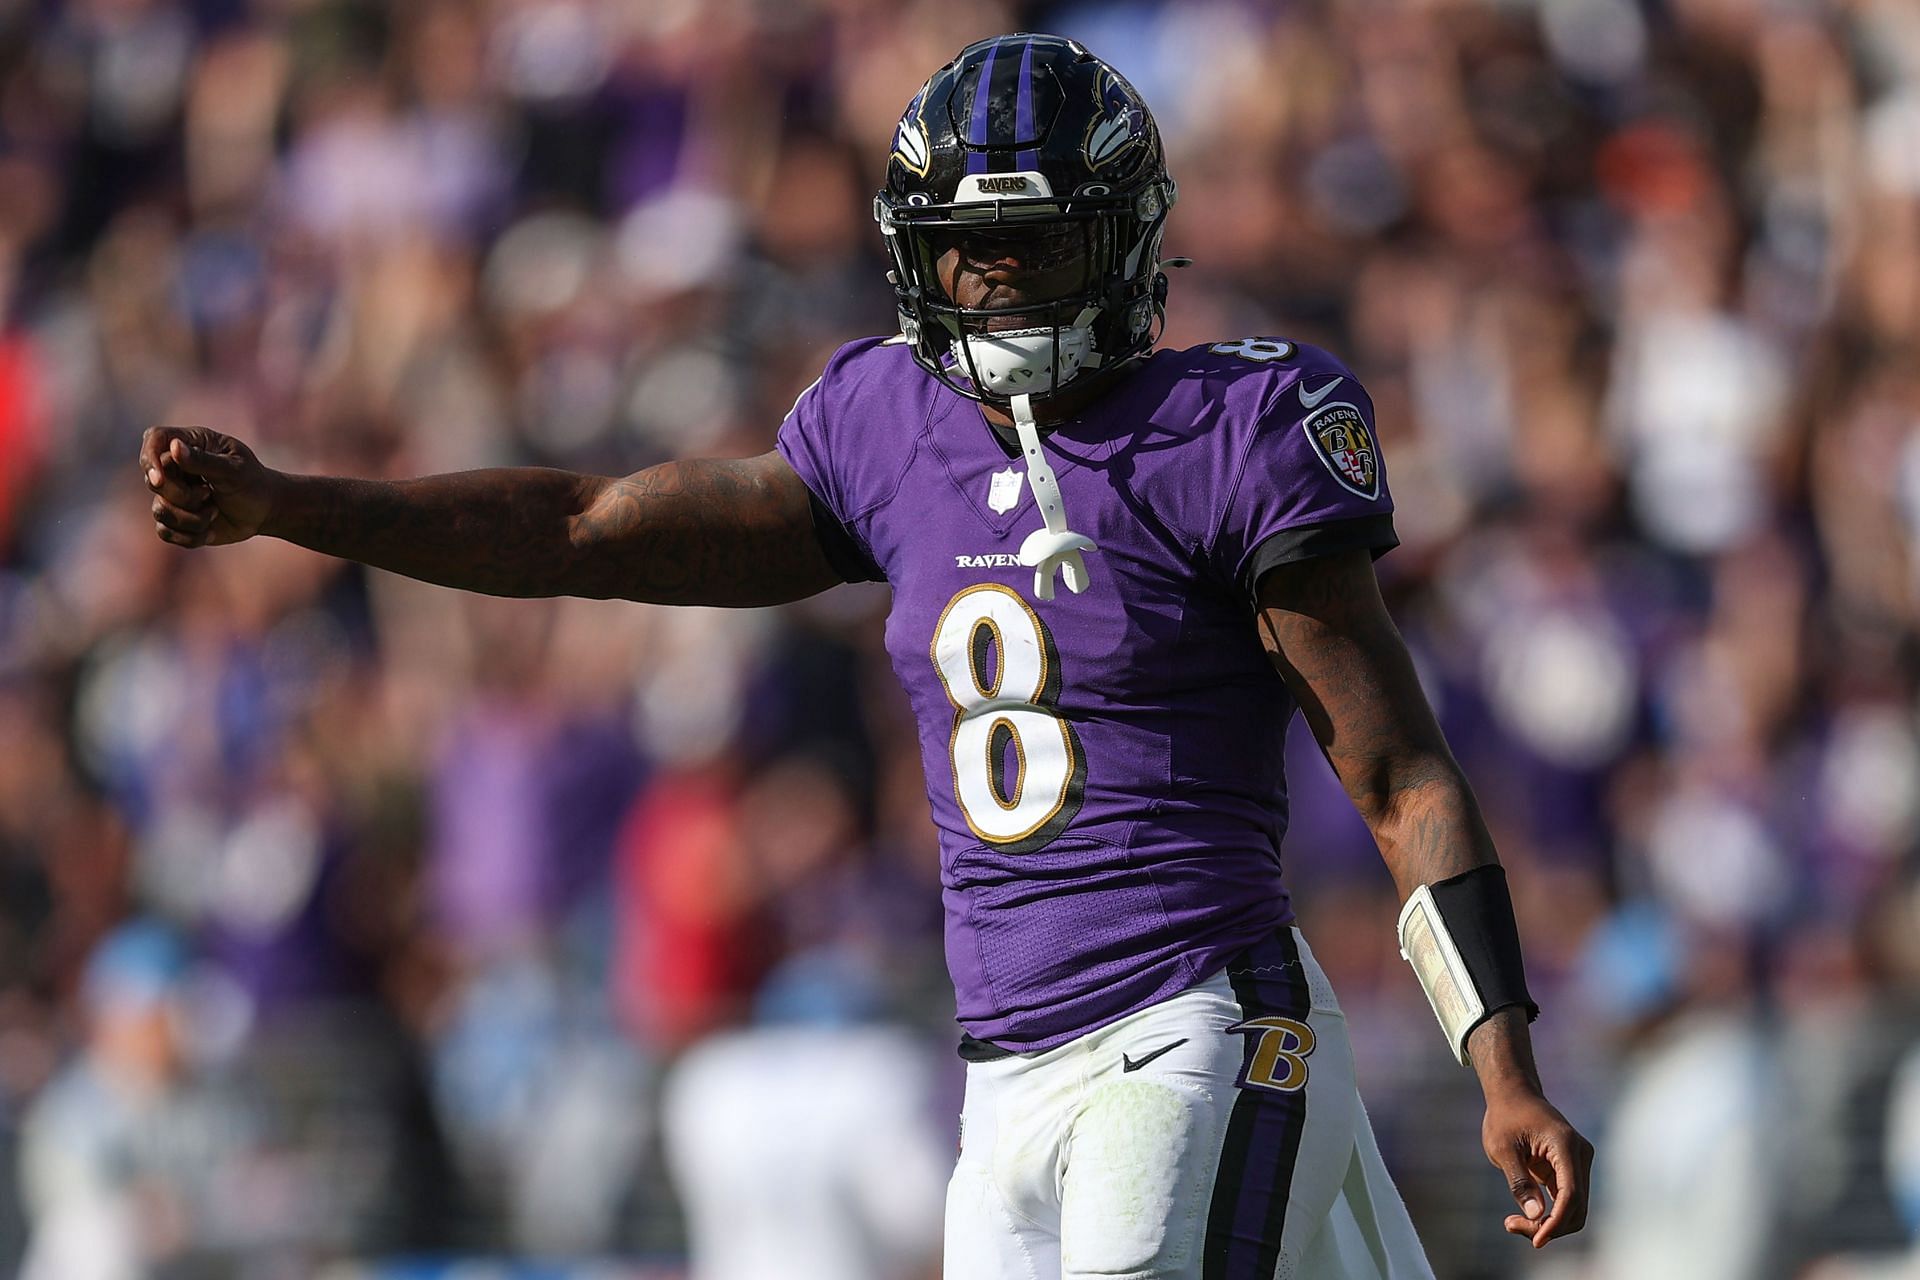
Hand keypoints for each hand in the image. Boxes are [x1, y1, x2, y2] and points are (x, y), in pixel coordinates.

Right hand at [139, 426, 277, 546]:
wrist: (265, 512)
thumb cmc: (253, 483)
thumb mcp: (234, 471)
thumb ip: (204, 460)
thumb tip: (173, 447)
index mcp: (191, 443)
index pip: (154, 438)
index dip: (149, 458)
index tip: (159, 480)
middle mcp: (176, 466)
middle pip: (154, 481)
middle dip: (183, 496)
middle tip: (208, 494)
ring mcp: (173, 493)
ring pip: (159, 510)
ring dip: (191, 518)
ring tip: (214, 511)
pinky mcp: (176, 518)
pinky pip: (165, 531)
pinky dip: (190, 536)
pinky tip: (210, 530)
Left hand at [1483, 1085, 1592, 1247]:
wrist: (1514, 1095)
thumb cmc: (1505, 1117)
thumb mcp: (1502, 1148)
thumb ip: (1519, 1182)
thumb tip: (1537, 1216)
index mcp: (1565, 1145)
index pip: (1570, 1194)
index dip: (1556, 1222)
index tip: (1536, 1240)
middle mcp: (1580, 1155)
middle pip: (1576, 1206)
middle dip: (1550, 1226)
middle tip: (1511, 1227)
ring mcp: (1579, 1162)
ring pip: (1574, 1207)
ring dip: (1549, 1224)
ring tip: (1512, 1224)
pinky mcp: (1571, 1169)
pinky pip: (1567, 1200)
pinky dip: (1550, 1215)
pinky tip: (1522, 1218)